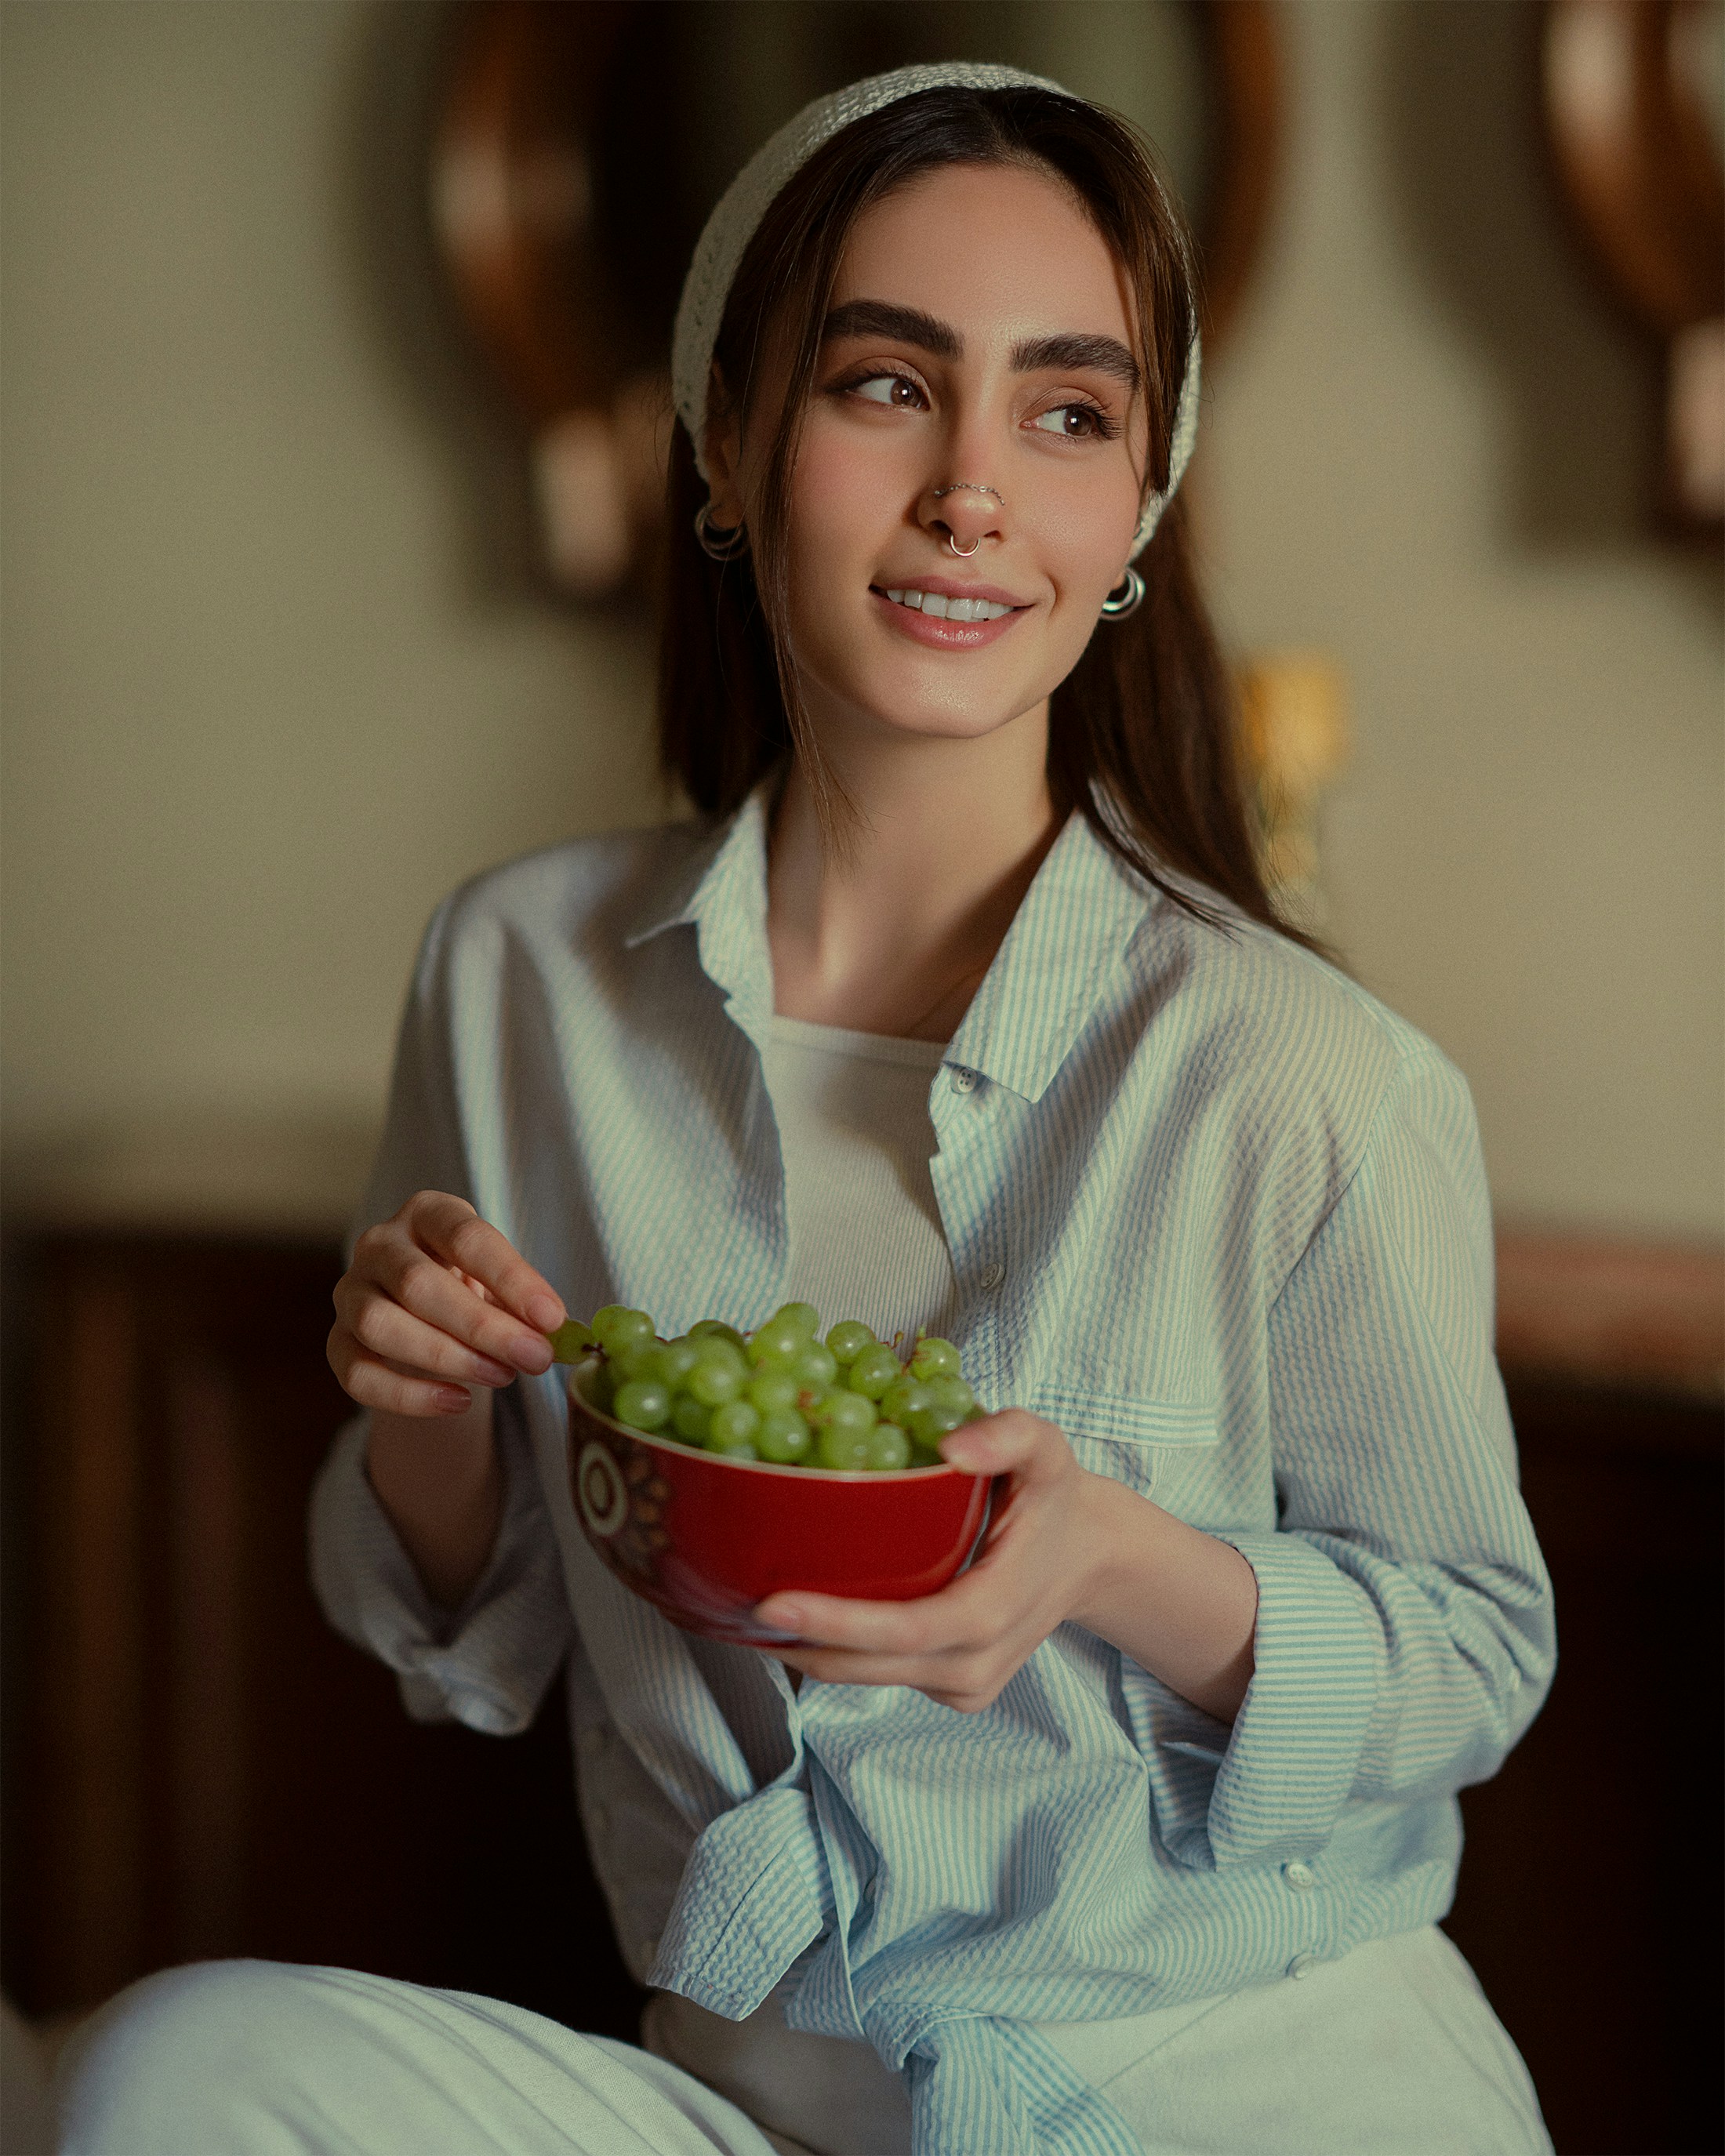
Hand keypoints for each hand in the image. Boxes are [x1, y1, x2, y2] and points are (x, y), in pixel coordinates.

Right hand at [327, 1190, 565, 1415]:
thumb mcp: (500, 1278)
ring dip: (446, 1357)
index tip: (551, 1318)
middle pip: (418, 1284)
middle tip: (534, 1357)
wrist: (427, 1309)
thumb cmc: (471, 1283)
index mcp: (427, 1213)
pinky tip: (459, 1401)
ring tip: (502, 1376)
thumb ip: (521, 1301)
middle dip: (483, 1326)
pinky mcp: (336, 1342)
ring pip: (380, 1326)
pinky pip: (358, 1374)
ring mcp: (351, 1292)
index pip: (465, 1237)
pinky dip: (409, 1395)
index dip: (511, 1279)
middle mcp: (379, 1244)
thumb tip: (552, 1333)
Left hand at [755, 1411, 1105, 1713]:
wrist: (1090, 1556)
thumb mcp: (1046, 1449)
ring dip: (806, 1652)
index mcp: (994, 1611)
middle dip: (798, 1642)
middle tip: (727, 1606)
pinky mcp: (955, 1693)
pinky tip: (797, 1621)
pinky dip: (836, 1654)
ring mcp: (966, 1687)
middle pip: (870, 1666)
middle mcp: (977, 1664)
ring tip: (742, 1613)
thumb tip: (950, 1447)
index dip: (837, 1623)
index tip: (770, 1602)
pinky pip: (882, 1678)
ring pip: (867, 1680)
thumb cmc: (1057, 1498)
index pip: (907, 1629)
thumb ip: (1007, 1435)